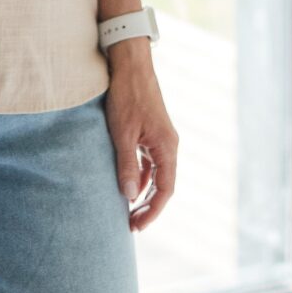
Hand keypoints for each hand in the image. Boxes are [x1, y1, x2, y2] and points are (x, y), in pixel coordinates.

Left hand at [104, 42, 180, 229]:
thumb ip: (126, 165)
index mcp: (166, 147)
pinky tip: (129, 186)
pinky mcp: (152, 133)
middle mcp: (169, 145)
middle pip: (164, 185)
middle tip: (131, 225)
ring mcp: (161, 139)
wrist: (131, 65)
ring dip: (144, 193)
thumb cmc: (127, 97)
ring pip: (157, 175)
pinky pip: (150, 162)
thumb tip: (129, 196)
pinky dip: (141, 177)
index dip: (153, 211)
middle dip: (149, 207)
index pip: (165, 189)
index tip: (138, 227)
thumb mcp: (122, 134)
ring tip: (129, 211)